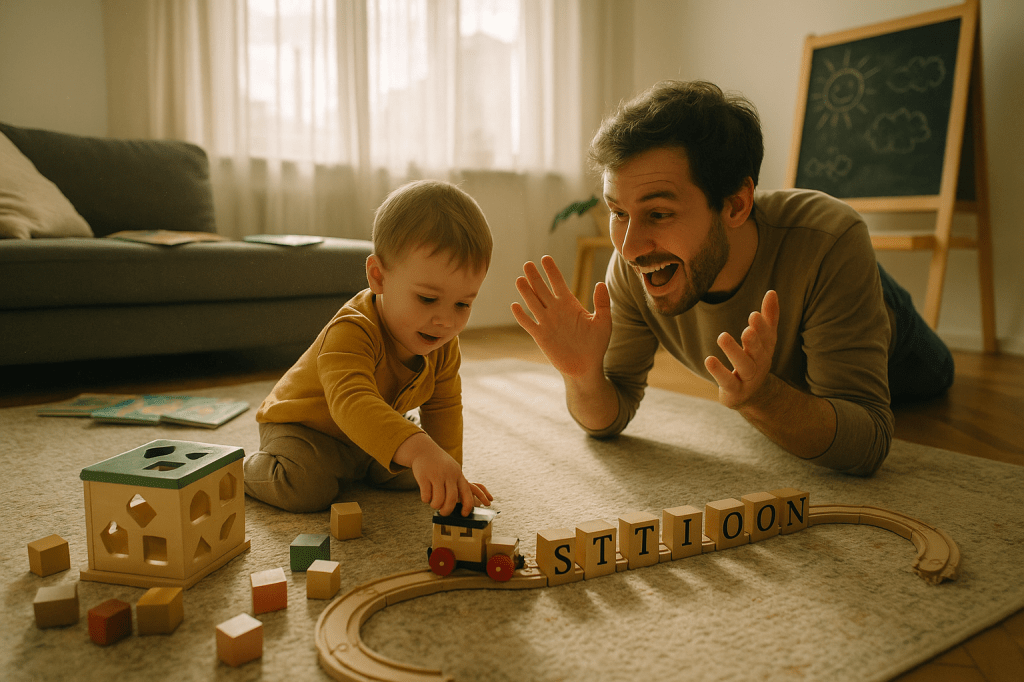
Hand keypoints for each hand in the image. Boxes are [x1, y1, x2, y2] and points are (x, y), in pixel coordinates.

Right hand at [396, 433, 492, 515]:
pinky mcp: (423, 476)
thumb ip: (455, 484)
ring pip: (438, 500)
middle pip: (451, 499)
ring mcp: (436, 475)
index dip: (467, 506)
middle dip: (447, 510)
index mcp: (458, 474)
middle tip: (443, 513)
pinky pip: (426, 495)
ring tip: (433, 504)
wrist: (423, 450)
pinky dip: (426, 500)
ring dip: (435, 505)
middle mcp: (448, 475)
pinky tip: (425, 497)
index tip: (463, 514)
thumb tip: (456, 505)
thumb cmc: (439, 464)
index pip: (467, 493)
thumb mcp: (452, 470)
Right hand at [511, 255, 611, 378]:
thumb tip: (601, 283)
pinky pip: (528, 323)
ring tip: (520, 279)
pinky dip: (521, 315)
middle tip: (528, 264)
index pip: (558, 283)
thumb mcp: (603, 323)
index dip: (551, 271)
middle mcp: (556, 310)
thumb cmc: (596, 345)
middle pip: (542, 289)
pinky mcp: (540, 336)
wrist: (586, 367)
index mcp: (570, 304)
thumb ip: (602, 304)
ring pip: (533, 303)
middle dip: (535, 276)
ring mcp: (546, 322)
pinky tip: (515, 305)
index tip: (545, 258)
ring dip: (526, 292)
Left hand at [704, 290, 778, 409]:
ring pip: (744, 366)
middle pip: (759, 353)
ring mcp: (749, 379)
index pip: (768, 337)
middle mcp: (760, 364)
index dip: (763, 327)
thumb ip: (768, 317)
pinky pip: (728, 382)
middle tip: (747, 328)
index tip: (754, 315)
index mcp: (766, 350)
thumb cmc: (755, 359)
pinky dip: (719, 372)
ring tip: (722, 336)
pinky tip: (709, 360)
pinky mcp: (735, 391)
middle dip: (754, 340)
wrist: (751, 395)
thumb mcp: (763, 340)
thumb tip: (772, 291)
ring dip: (734, 352)